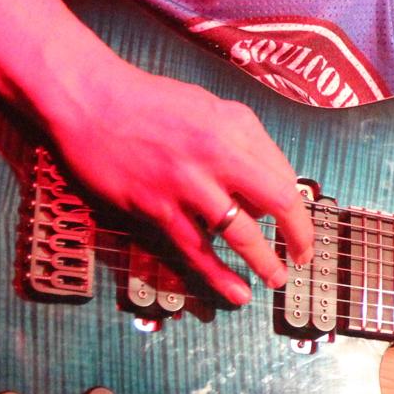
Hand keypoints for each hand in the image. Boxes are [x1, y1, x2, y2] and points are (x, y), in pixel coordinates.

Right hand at [42, 57, 313, 304]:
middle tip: (304, 254)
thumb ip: (239, 139)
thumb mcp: (207, 106)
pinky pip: (196, 249)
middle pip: (277, 201)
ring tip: (277, 278)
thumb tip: (263, 181)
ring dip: (265, 261)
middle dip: (298, 233)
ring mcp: (187, 184)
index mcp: (235, 125)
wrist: (89, 100)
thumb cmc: (148, 100)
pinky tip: (238, 292)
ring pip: (240, 233)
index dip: (294, 200)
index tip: (297, 217)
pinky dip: (219, 275)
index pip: (282, 172)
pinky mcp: (156, 208)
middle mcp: (218, 154)